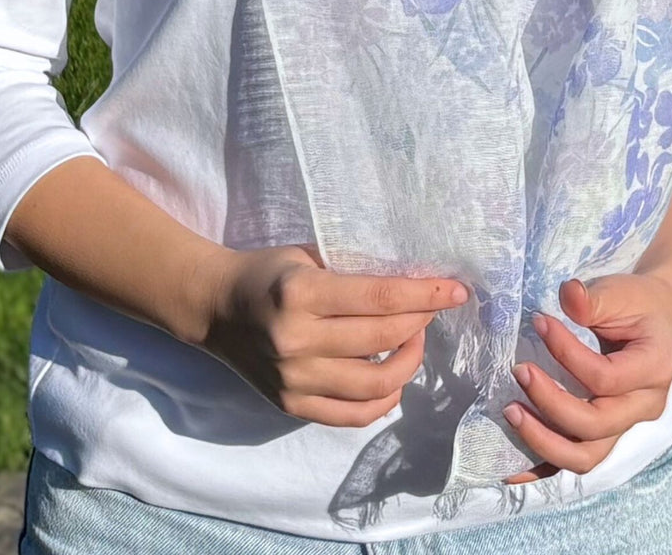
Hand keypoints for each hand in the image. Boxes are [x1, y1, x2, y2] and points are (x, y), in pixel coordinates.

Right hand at [201, 243, 469, 427]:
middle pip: (382, 338)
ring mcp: (294, 379)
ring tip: (413, 341)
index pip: (379, 299)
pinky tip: (395, 378)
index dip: (425, 295)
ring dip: (408, 362)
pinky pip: (352, 415)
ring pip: (375, 384)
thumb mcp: (307, 256)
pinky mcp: (291, 406)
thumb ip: (352, 271)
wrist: (214, 308)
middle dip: (421, 322)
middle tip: (433, 309)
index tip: (457, 291)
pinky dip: (384, 399)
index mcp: (301, 294)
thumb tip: (414, 283)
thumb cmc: (267, 273)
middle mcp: (297, 340)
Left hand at [502, 271, 671, 482]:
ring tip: (510, 411)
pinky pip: (574, 463)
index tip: (539, 321)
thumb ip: (594, 298)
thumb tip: (568, 295)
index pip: (605, 378)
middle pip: (595, 425)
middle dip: (550, 402)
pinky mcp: (606, 435)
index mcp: (653, 370)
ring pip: (586, 457)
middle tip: (518, 370)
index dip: (567, 353)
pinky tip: (510, 469)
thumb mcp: (620, 292)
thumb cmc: (635, 303)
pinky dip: (543, 468)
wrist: (655, 319)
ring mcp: (625, 427)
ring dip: (543, 440)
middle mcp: (643, 407)